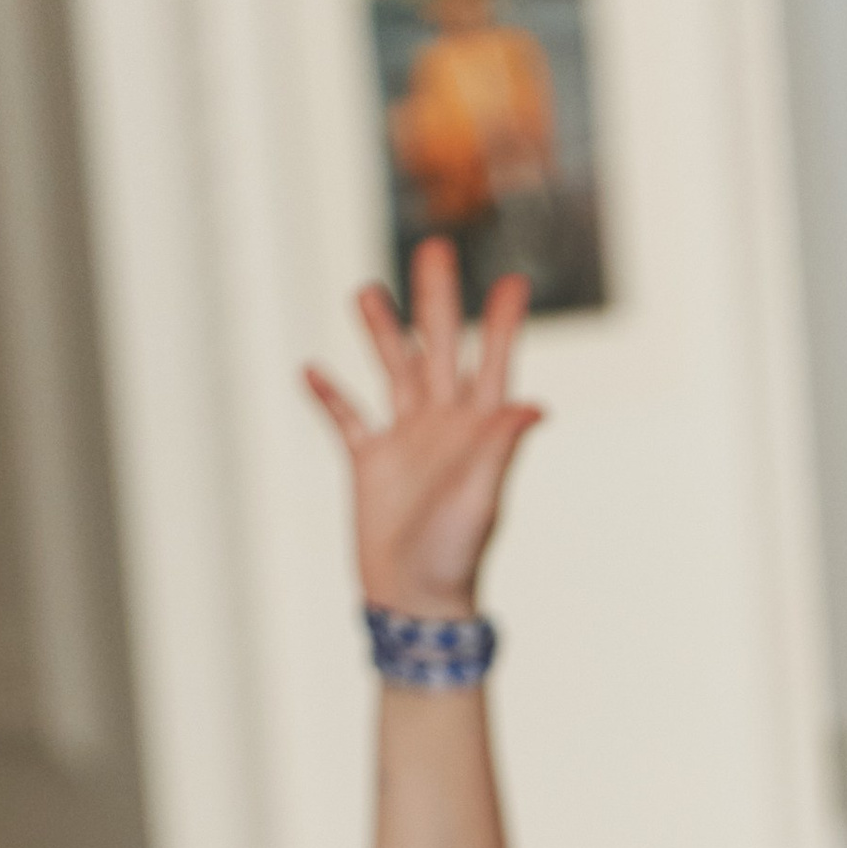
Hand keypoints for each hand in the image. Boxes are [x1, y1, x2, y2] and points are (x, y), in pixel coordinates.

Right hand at [304, 238, 540, 616]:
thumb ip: (502, 447)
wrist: (415, 602)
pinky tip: (311, 370)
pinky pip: (348, 420)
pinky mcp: (370, 465)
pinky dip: (331, 396)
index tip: (513, 280)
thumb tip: (535, 406)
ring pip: (393, 371)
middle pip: (439, 349)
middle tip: (433, 246)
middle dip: (436, 300)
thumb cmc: (455, 555)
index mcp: (477, 431)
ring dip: (382, 333)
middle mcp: (443, 427)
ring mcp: (406, 443)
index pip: (492, 362)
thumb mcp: (482, 498)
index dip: (502, 321)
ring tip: (368, 291)